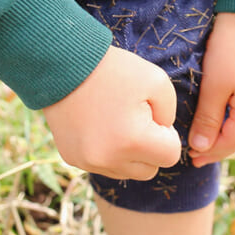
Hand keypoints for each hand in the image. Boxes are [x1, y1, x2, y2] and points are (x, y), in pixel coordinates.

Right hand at [43, 46, 182, 180]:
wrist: (63, 64)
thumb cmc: (114, 70)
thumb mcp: (157, 81)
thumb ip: (170, 114)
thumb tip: (163, 135)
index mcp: (132, 141)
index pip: (170, 156)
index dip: (167, 134)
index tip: (152, 114)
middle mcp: (108, 159)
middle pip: (149, 170)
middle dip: (150, 148)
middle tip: (136, 119)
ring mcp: (87, 162)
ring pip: (126, 171)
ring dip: (129, 153)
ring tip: (117, 122)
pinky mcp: (72, 159)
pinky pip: (103, 166)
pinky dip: (107, 151)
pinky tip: (100, 126)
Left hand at [188, 13, 234, 167]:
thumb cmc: (229, 46)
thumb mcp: (214, 85)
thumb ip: (208, 120)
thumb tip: (201, 148)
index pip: (232, 142)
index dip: (210, 153)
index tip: (190, 160)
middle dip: (220, 147)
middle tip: (196, 156)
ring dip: (229, 135)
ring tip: (207, 141)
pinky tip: (224, 120)